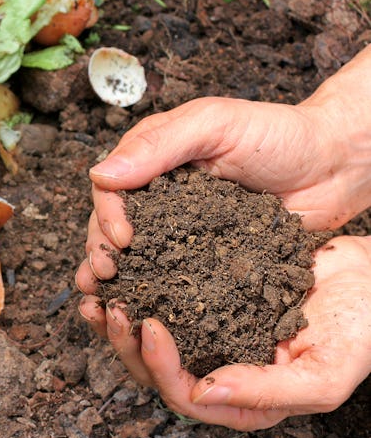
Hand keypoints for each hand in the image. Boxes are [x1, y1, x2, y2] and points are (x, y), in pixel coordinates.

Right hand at [77, 43, 370, 287]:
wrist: (336, 166)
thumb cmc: (279, 134)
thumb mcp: (214, 125)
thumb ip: (159, 145)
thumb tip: (100, 174)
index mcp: (153, 159)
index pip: (111, 188)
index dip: (107, 214)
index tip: (121, 238)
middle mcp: (160, 196)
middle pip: (113, 226)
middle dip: (101, 251)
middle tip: (106, 275)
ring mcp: (182, 229)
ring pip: (137, 255)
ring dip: (118, 278)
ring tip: (106, 301)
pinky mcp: (206, 258)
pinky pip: (175, 276)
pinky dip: (155, 294)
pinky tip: (142, 312)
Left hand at [78, 235, 370, 430]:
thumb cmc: (360, 329)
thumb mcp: (325, 371)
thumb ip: (269, 391)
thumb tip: (204, 391)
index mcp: (244, 399)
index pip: (186, 395)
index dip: (160, 366)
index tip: (149, 324)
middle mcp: (220, 368)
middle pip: (156, 370)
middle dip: (126, 342)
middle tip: (111, 305)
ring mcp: (210, 332)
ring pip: (150, 336)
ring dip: (119, 317)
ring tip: (98, 290)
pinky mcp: (205, 297)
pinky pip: (162, 296)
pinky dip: (138, 284)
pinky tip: (121, 267)